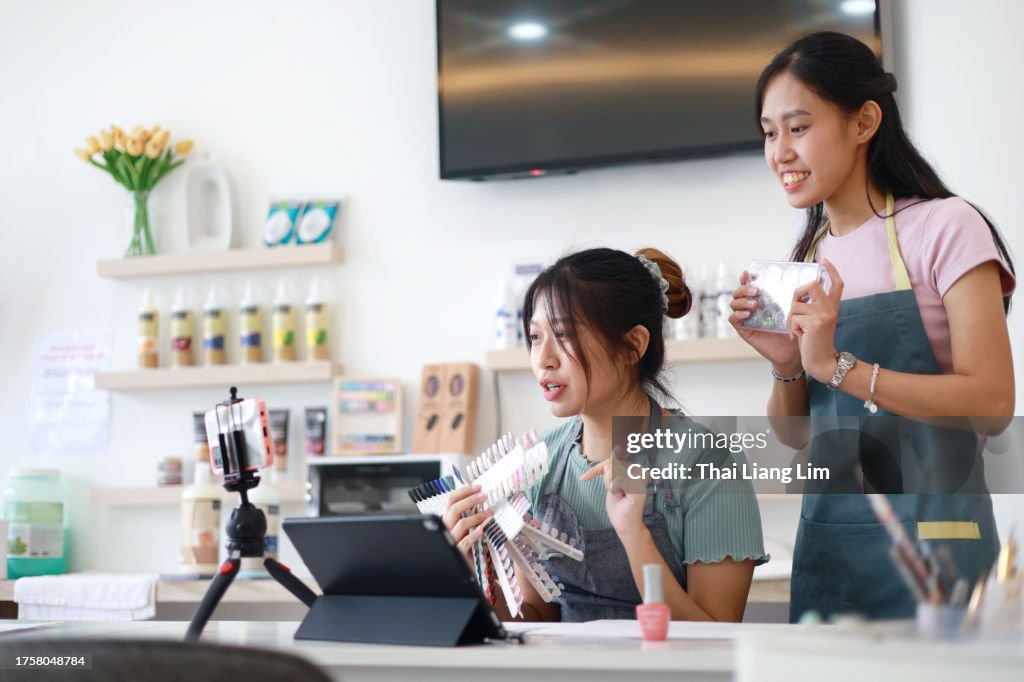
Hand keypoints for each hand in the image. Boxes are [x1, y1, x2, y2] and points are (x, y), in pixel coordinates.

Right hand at [441, 485, 493, 560]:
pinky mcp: (457, 553)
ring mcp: (451, 541)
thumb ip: (470, 515)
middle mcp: (447, 529)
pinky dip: (474, 534)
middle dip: (470, 499)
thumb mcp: (468, 528)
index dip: (464, 491)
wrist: (466, 570)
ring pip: (461, 524)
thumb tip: (481, 497)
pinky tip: (483, 530)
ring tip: (490, 513)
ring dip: (477, 516)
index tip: (478, 487)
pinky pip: (465, 541)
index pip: (451, 500)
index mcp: (448, 520)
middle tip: (484, 496)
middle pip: (454, 509)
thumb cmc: (468, 547)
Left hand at [580, 446, 646, 540]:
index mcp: (635, 470)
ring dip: (609, 485)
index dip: (598, 469)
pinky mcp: (638, 487)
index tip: (584, 478)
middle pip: (610, 464)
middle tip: (616, 493)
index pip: (611, 461)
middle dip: (606, 479)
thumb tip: (616, 449)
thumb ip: (613, 467)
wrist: (625, 525)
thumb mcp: (612, 482)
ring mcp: (640, 479)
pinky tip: (622, 496)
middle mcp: (640, 472)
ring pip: (612, 470)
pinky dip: (613, 488)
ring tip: (620, 495)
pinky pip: (616, 479)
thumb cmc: (619, 506)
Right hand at [730, 270, 801, 375]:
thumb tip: (800, 278)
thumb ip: (791, 295)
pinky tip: (747, 314)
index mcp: (761, 300)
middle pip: (738, 292)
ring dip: (741, 300)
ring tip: (754, 303)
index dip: (746, 278)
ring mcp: (745, 318)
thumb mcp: (792, 308)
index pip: (749, 285)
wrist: (792, 351)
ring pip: (733, 303)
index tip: (749, 273)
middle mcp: (751, 307)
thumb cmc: (793, 328)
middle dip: (743, 288)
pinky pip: (733, 319)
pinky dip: (737, 314)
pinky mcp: (743, 330)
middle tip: (755, 291)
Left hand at [787, 259, 843, 382]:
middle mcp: (830, 308)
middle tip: (795, 306)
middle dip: (797, 293)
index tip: (824, 260)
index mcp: (832, 307)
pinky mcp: (814, 323)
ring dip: (791, 319)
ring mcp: (823, 315)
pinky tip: (800, 336)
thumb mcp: (817, 321)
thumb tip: (799, 296)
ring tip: (798, 330)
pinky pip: (793, 318)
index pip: (837, 284)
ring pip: (796, 305)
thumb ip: (813, 308)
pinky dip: (792, 328)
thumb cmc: (815, 342)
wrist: (822, 361)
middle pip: (811, 285)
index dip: (832, 270)